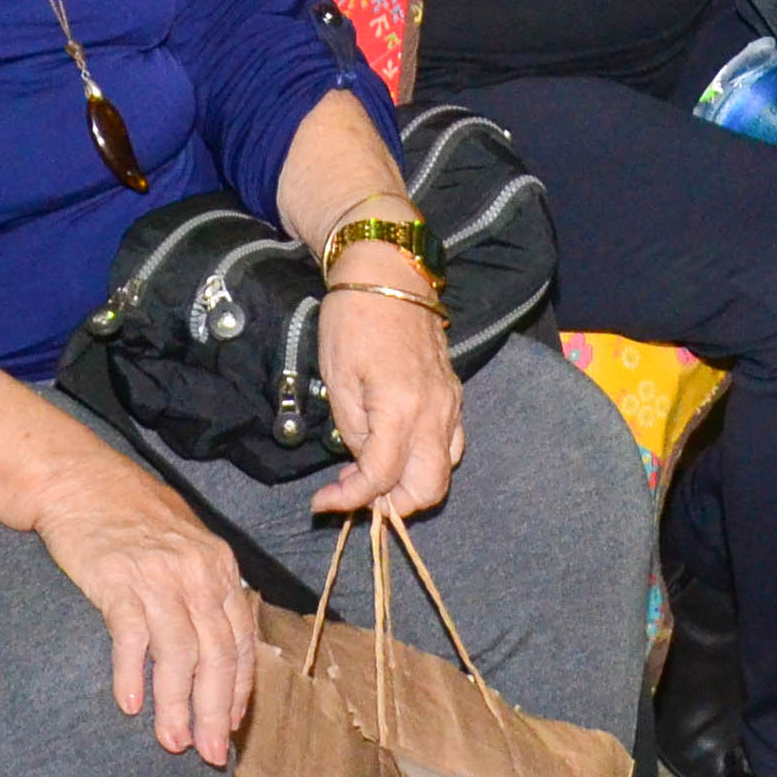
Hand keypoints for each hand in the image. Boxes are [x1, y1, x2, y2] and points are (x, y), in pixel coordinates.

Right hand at [34, 449, 258, 759]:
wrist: (80, 480)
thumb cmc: (131, 514)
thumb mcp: (186, 544)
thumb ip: (206, 588)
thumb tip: (220, 642)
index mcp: (220, 566)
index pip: (241, 639)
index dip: (239, 689)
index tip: (231, 726)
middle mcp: (198, 572)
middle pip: (217, 655)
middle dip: (214, 712)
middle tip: (209, 755)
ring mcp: (159, 576)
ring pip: (180, 655)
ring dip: (176, 706)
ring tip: (172, 743)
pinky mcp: (118, 580)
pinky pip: (132, 637)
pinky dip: (132, 675)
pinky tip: (129, 705)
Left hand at [308, 282, 465, 520]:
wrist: (388, 272)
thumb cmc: (353, 318)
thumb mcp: (337, 378)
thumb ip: (353, 430)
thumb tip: (362, 466)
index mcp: (401, 407)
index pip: (382, 477)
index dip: (350, 499)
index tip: (323, 503)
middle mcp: (435, 412)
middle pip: (428, 488)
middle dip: (391, 504)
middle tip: (355, 495)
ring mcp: (451, 403)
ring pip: (445, 470)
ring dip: (411, 486)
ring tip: (373, 477)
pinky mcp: (454, 394)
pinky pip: (450, 444)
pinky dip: (426, 461)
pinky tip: (396, 451)